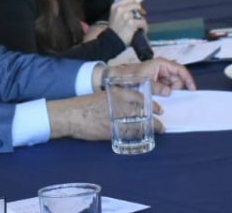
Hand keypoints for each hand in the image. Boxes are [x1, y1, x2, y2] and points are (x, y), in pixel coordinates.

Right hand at [46, 93, 165, 140]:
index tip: (158, 109)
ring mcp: (115, 118)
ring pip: (138, 123)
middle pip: (142, 112)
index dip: (151, 104)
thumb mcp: (102, 96)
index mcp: (116, 94)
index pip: (139, 97)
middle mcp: (119, 104)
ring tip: (157, 131)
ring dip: (149, 128)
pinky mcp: (111, 130)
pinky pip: (128, 134)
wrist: (71, 115)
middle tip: (160, 124)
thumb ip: (115, 99)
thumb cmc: (84, 105)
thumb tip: (127, 105)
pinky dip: (137, 136)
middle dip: (153, 119)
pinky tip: (143, 139)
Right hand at [107, 0, 147, 44]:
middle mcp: (120, 9)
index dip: (135, 3)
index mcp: (115, 6)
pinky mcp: (131, 23)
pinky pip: (142, 22)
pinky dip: (144, 27)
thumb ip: (122, 9)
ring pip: (140, 15)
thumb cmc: (114, 29)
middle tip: (140, 16)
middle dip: (140, 11)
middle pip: (136, 5)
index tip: (137, 8)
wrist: (112, 40)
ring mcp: (126, 16)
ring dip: (141, 20)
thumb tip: (135, 8)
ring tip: (140, 26)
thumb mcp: (114, 15)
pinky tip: (142, 30)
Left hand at [108, 58, 195, 95]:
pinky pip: (167, 88)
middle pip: (178, 79)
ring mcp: (161, 75)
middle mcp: (163, 68)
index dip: (188, 79)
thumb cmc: (131, 76)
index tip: (192, 90)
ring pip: (173, 85)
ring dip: (169, 91)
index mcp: (162, 64)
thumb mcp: (144, 81)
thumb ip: (157, 87)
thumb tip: (169, 92)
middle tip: (167, 94)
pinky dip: (165, 93)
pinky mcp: (158, 81)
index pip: (180, 70)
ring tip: (158, 93)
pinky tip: (159, 95)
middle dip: (176, 88)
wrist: (119, 79)